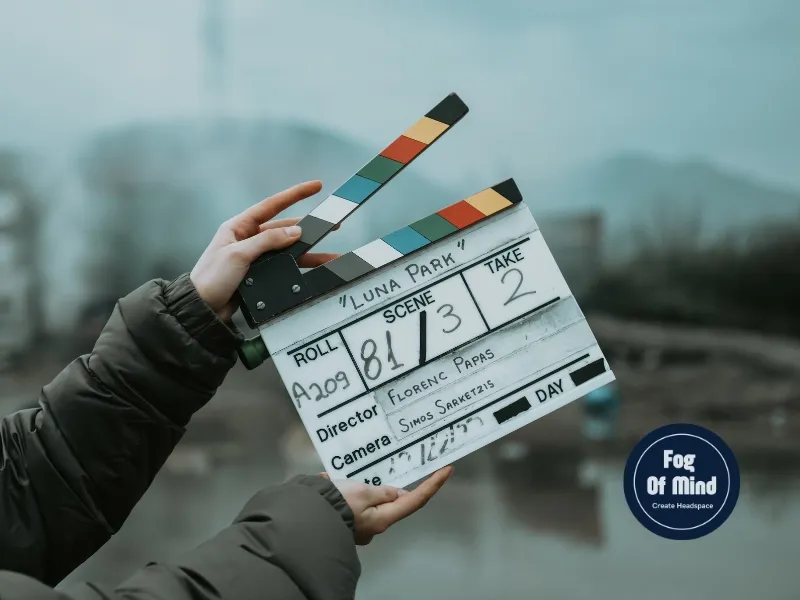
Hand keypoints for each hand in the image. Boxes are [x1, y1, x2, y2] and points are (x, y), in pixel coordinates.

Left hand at [191, 181, 337, 320]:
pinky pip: (284, 267)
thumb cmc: (212, 278)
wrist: (202, 309)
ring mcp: (255, 257)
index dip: (295, 194)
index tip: (316, 186)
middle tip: (332, 225)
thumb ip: (267, 241)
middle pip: (285, 229)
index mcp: (239, 227)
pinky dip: (299, 268)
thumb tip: (295, 231)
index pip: (272, 205)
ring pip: (288, 250)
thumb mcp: (239, 254)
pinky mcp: (259, 274)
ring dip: (309, 253)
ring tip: (331, 257)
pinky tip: (314, 270)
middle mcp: (248, 239)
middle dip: (309, 228)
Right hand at [325, 466, 452, 544]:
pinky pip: (350, 502)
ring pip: (368, 500)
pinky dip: (344, 490)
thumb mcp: (362, 492)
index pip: (415, 499)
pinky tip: (330, 483)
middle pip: (390, 501)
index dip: (433, 484)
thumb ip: (382, 491)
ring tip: (340, 478)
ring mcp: (359, 526)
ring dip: (358, 487)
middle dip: (383, 486)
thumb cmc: (336, 505)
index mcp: (383, 518)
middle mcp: (375, 525)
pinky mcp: (345, 521)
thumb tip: (396, 493)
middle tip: (374, 472)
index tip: (447, 469)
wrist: (304, 521)